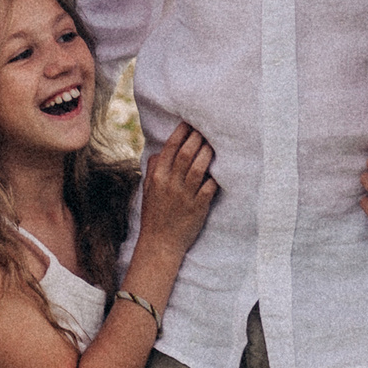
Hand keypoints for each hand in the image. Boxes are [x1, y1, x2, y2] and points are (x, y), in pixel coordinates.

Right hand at [137, 123, 218, 253]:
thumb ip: (153, 170)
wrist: (160, 244)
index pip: (170, 149)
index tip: (189, 123)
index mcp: (157, 178)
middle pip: (185, 154)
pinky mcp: (198, 208)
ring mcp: (184, 196)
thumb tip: (160, 152)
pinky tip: (220, 169)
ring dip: (207, 154)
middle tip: (206, 129)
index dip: (181, 134)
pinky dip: (214, 177)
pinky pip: (208, 188)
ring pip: (198, 168)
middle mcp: (170, 185)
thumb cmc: (154, 216)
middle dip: (197, 138)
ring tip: (214, 144)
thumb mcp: (147, 191)